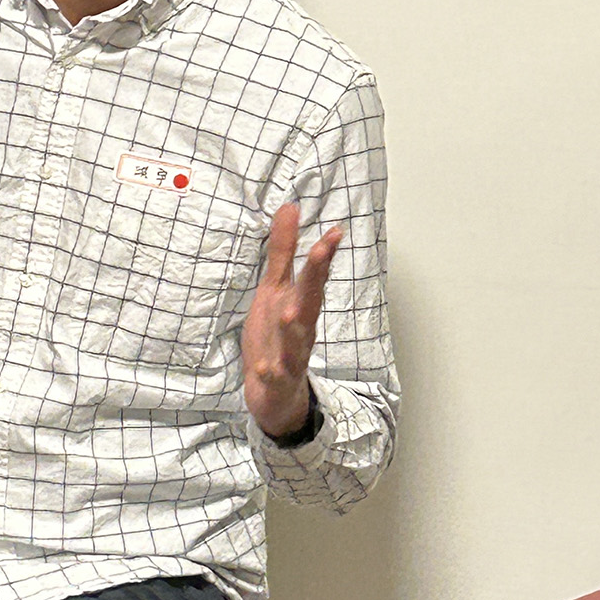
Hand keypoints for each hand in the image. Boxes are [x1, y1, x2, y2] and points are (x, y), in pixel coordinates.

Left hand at [243, 204, 341, 439]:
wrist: (274, 391)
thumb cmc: (276, 335)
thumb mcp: (275, 289)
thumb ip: (282, 251)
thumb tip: (289, 208)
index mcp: (300, 304)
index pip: (315, 276)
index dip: (323, 254)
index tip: (335, 231)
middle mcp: (301, 328)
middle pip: (310, 301)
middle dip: (316, 277)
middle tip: (322, 250)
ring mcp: (290, 356)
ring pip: (297, 341)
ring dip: (294, 327)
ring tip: (288, 313)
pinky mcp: (277, 381)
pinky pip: (276, 377)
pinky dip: (271, 372)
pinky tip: (264, 368)